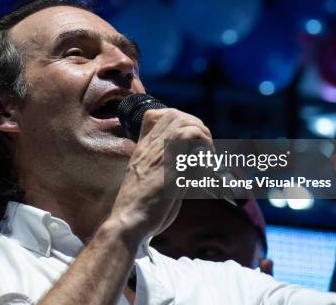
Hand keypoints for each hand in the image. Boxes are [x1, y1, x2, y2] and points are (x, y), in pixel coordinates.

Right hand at [108, 108, 211, 247]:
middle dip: (194, 125)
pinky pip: (190, 135)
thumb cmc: (140, 210)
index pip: (154, 115)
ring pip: (183, 121)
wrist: (128, 222)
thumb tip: (189, 167)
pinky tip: (206, 162)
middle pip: (172, 114)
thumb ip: (163, 171)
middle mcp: (149, 146)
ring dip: (201, 133)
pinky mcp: (170, 162)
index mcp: (141, 149)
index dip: (176, 120)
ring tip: (206, 153)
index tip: (189, 138)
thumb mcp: (148, 184)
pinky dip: (204, 143)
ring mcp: (158, 152)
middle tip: (203, 146)